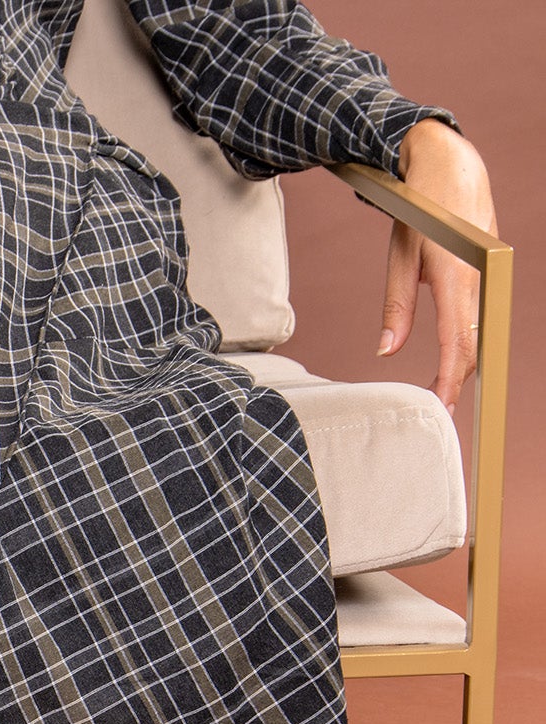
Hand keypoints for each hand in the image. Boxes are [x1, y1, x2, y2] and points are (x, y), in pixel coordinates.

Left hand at [380, 117, 496, 416]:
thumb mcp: (399, 259)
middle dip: (458, 378)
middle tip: (437, 407)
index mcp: (455, 275)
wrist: (450, 162)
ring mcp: (489, 271)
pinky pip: (481, 311)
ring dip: (464, 360)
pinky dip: (469, 337)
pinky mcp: (490, 267)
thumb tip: (386, 351)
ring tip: (441, 388)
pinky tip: (454, 357)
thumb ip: (395, 309)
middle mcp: (480, 275)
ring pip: (480, 328)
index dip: (450, 379)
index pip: (458, 342)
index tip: (440, 405)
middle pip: (474, 342)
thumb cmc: (421, 208)